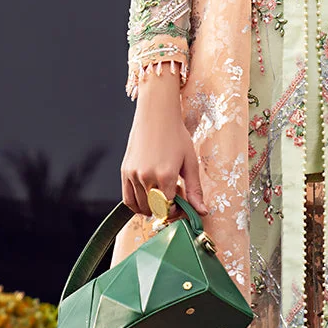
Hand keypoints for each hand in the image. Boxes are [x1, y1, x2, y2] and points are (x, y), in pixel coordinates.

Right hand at [121, 69, 206, 218]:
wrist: (157, 115)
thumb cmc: (176, 136)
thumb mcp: (190, 162)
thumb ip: (195, 190)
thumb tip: (202, 212)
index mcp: (166, 175)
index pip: (170, 208)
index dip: (177, 208)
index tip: (181, 198)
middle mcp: (147, 177)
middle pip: (155, 209)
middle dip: (166, 208)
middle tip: (173, 192)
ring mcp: (133, 175)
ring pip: (141, 207)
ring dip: (153, 206)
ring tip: (161, 190)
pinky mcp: (125, 172)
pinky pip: (127, 199)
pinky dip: (137, 206)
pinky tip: (148, 200)